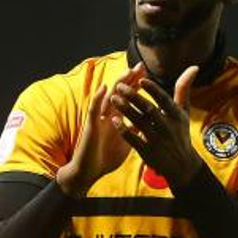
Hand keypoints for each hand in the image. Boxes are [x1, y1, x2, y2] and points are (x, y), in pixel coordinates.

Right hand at [56, 63, 145, 195]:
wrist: (89, 172)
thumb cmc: (105, 158)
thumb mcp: (125, 142)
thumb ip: (134, 130)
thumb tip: (147, 122)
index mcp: (116, 118)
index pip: (127, 98)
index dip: (137, 85)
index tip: (148, 73)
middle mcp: (107, 115)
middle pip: (119, 93)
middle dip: (129, 79)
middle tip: (141, 66)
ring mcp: (98, 119)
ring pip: (108, 98)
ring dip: (117, 84)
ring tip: (127, 72)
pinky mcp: (90, 127)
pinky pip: (94, 110)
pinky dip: (98, 98)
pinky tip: (104, 88)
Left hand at [109, 65, 203, 187]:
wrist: (182, 165)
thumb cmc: (180, 133)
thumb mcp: (184, 112)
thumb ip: (183, 89)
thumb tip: (194, 66)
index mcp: (176, 116)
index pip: (164, 100)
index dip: (153, 90)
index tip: (142, 79)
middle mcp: (168, 128)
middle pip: (149, 110)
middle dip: (134, 97)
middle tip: (119, 86)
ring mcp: (157, 141)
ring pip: (139, 123)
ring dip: (125, 110)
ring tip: (113, 98)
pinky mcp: (148, 152)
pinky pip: (133, 140)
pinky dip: (123, 130)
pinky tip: (113, 119)